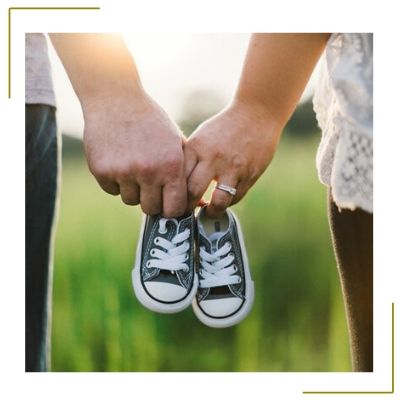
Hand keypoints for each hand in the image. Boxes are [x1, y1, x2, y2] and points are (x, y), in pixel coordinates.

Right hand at [83, 90, 186, 216]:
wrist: (116, 99)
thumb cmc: (151, 122)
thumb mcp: (175, 142)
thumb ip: (187, 173)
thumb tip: (199, 205)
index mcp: (171, 166)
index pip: (174, 208)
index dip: (171, 209)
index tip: (168, 203)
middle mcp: (148, 171)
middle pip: (151, 209)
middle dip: (152, 200)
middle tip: (150, 185)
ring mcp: (123, 172)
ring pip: (130, 200)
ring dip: (133, 189)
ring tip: (134, 166)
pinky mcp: (102, 171)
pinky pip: (112, 190)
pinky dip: (115, 181)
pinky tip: (119, 161)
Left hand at [184, 100, 281, 216]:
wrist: (256, 114)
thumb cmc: (224, 128)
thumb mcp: (201, 137)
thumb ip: (190, 159)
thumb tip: (176, 186)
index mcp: (197, 148)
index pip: (178, 178)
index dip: (173, 195)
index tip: (172, 202)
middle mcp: (213, 158)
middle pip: (193, 193)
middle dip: (187, 208)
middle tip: (186, 213)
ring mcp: (233, 168)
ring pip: (218, 201)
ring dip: (211, 212)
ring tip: (208, 212)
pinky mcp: (249, 174)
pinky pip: (235, 198)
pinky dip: (227, 203)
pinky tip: (223, 199)